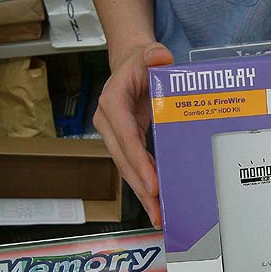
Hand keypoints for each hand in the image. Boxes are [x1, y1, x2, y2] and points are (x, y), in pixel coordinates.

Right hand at [93, 42, 173, 227]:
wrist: (133, 67)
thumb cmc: (141, 62)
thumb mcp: (148, 54)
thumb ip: (153, 54)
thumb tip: (161, 56)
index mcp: (113, 103)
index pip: (126, 137)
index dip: (139, 162)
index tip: (153, 184)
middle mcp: (109, 123)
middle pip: (125, 161)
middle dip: (141, 188)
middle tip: (158, 212)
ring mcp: (115, 136)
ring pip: (128, 170)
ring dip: (143, 194)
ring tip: (159, 217)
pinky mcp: (125, 144)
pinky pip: (135, 167)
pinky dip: (146, 185)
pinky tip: (158, 203)